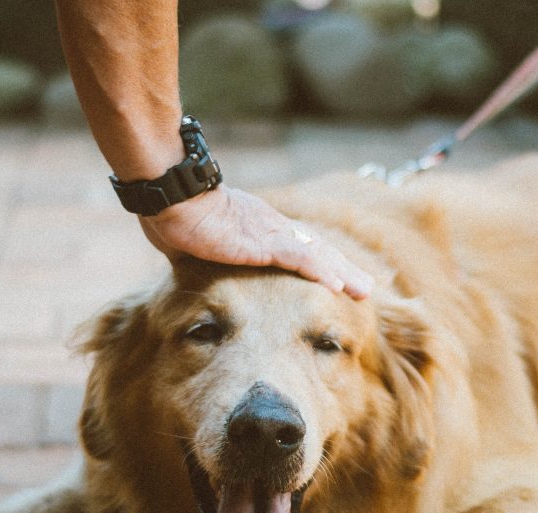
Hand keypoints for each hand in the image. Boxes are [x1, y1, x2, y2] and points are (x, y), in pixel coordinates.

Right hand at [138, 185, 372, 299]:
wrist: (171, 196)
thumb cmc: (174, 215)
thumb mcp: (195, 243)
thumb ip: (202, 254)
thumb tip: (188, 264)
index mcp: (259, 229)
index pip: (299, 248)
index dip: (322, 263)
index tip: (339, 279)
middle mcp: (272, 229)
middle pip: (317, 250)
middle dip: (343, 270)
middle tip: (366, 289)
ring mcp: (269, 234)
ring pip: (316, 255)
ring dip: (342, 273)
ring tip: (363, 292)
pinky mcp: (262, 242)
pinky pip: (298, 258)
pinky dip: (319, 271)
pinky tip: (336, 286)